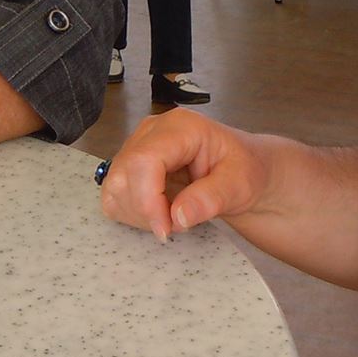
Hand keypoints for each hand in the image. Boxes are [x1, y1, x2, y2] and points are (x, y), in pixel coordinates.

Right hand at [97, 110, 269, 240]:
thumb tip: (178, 216)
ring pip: (114, 187)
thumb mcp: (241, 184)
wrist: (242, 170)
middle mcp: (152, 131)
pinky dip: (132, 213)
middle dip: (145, 211)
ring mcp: (137, 146)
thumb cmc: (244, 170)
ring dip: (138, 214)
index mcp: (180, 127)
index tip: (166, 229)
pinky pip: (113, 195)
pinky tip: (159, 213)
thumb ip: (212, 198)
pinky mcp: (129, 165)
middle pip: (123, 174)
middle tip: (176, 225)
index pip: (144, 160)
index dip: (148, 199)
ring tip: (171, 217)